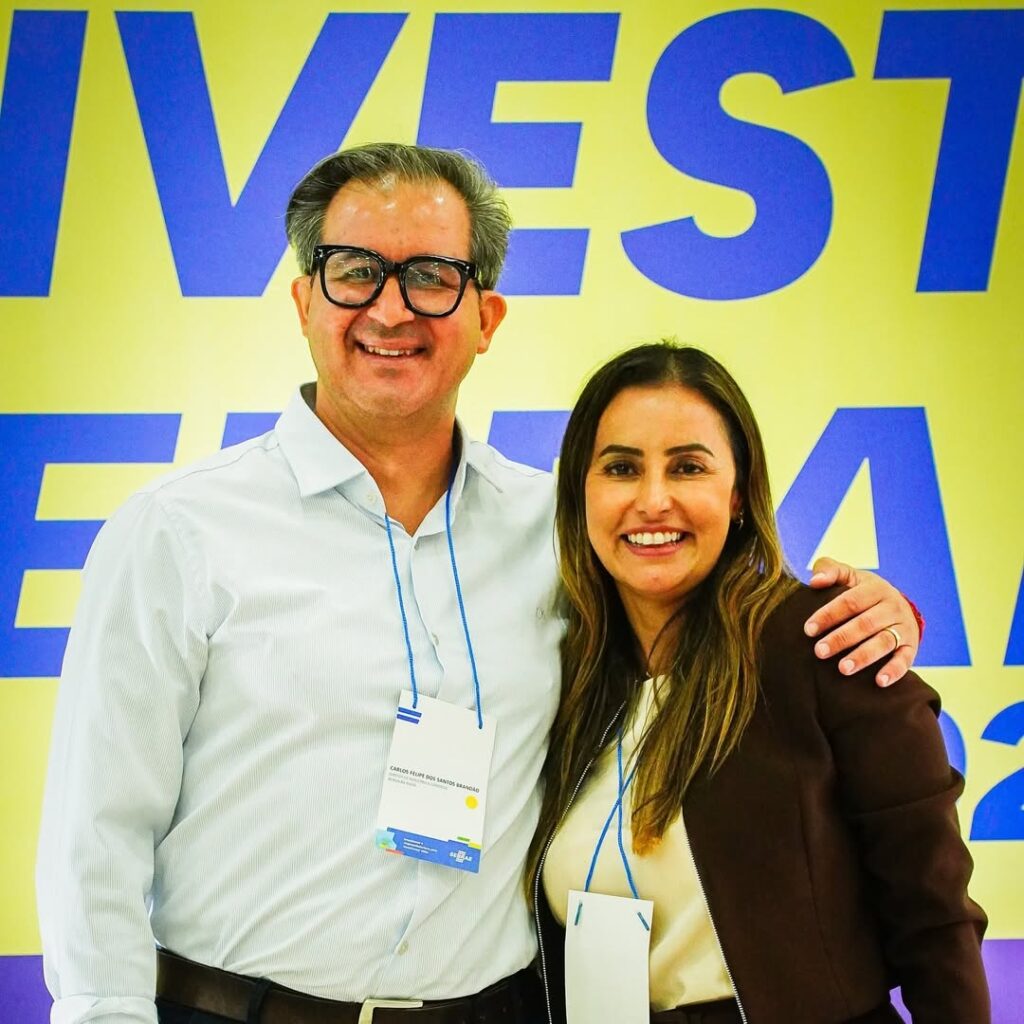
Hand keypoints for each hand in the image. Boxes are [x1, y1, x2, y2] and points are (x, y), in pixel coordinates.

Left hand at [804, 557, 919, 686]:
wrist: (898, 605)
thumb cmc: (863, 592)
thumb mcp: (850, 576)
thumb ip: (830, 571)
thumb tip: (814, 580)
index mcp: (875, 588)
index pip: (850, 601)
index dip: (828, 615)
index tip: (808, 630)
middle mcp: (892, 607)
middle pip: (865, 624)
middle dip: (841, 638)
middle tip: (819, 651)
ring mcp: (904, 628)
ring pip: (883, 642)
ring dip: (863, 656)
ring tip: (843, 669)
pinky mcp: (911, 647)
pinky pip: (905, 660)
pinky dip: (894, 671)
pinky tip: (879, 682)